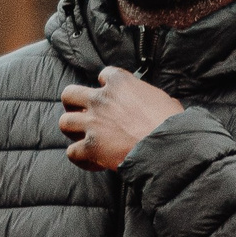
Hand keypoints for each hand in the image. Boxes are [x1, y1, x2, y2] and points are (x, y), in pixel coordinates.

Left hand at [60, 67, 183, 171]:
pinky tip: (92, 161)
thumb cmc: (171, 123)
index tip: (110, 93)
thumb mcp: (162, 99)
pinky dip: (80, 158)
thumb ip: (148, 96)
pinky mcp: (91, 147)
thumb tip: (152, 103)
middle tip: (81, 113)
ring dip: (73, 130)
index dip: (106, 84)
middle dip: (73, 104)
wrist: (168, 147)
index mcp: (120, 83)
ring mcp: (93, 123)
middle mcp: (101, 99)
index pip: (104, 75)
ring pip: (65, 122)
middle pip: (70, 94)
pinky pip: (72, 152)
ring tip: (82, 137)